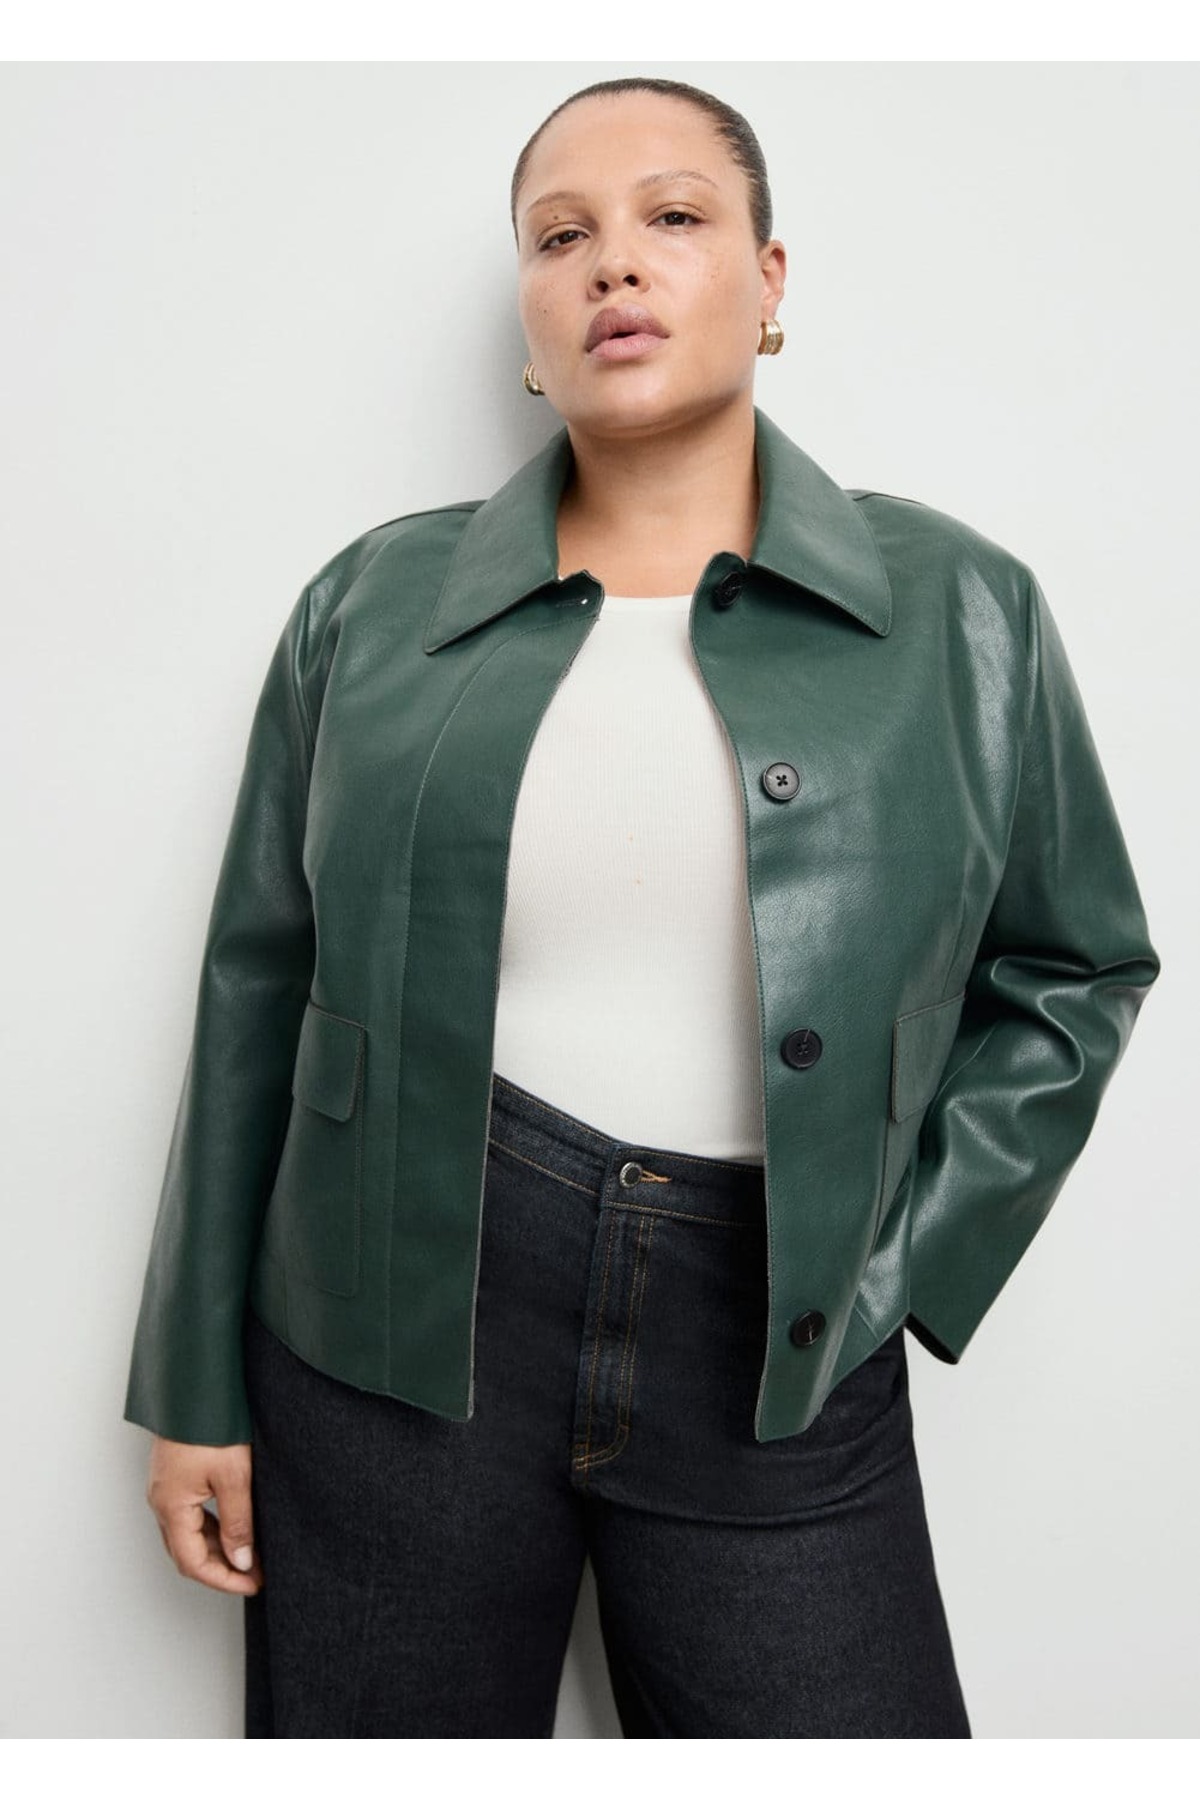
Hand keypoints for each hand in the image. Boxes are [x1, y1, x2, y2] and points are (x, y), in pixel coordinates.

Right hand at [146, 1436, 263, 1595]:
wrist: (196, 1384)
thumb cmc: (212, 1425)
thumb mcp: (234, 1476)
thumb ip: (237, 1522)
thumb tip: (241, 1562)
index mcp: (170, 1507)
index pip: (193, 1563)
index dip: (224, 1580)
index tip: (254, 1583)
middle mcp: (161, 1501)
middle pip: (187, 1552)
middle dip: (222, 1568)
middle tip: (256, 1573)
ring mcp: (165, 1488)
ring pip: (187, 1534)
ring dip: (217, 1549)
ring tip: (252, 1552)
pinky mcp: (173, 1475)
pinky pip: (188, 1514)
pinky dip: (211, 1527)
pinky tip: (234, 1525)